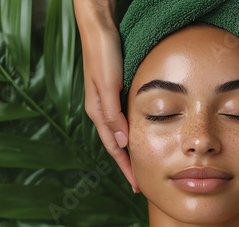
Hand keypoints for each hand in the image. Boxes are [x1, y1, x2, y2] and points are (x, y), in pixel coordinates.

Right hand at [74, 0, 139, 192]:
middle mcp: (101, 110)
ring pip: (119, 133)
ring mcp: (107, 101)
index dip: (125, 167)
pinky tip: (137, 134)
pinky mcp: (114, 91)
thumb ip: (113, 114)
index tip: (136, 185)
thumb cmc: (103, 55)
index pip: (114, 148)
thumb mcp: (109, 85)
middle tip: (139, 182)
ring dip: (129, 150)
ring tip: (140, 164)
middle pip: (116, 144)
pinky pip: (122, 119)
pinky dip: (130, 132)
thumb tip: (123, 142)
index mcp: (98, 111)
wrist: (100, 29)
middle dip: (127, 164)